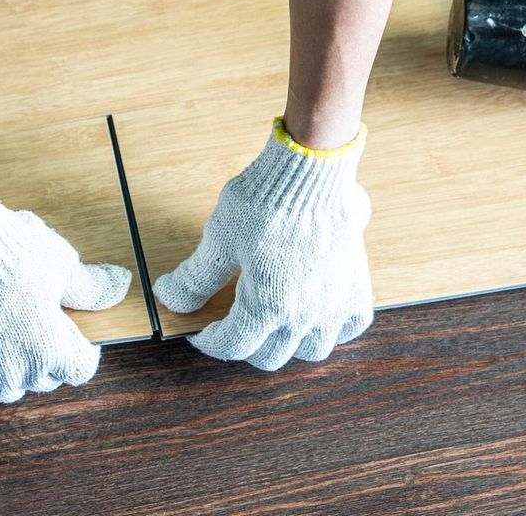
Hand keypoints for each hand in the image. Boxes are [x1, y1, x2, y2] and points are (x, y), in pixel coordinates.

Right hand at [0, 172, 131, 408]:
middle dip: (44, 355)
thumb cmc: (12, 250)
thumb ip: (91, 287)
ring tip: (2, 332)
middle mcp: (16, 373)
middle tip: (31, 321)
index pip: (80, 369)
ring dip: (9, 368)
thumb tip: (120, 284)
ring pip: (7, 388)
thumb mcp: (61, 264)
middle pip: (44, 379)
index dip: (78, 347)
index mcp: (51, 351)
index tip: (66, 327)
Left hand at [153, 116, 374, 369]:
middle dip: (245, 347)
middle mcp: (303, 315)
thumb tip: (169, 297)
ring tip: (274, 327)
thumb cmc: (265, 201)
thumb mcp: (219, 238)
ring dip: (289, 345)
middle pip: (270, 356)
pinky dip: (335, 329)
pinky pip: (351, 325)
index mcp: (266, 308)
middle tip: (232, 327)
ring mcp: (334, 303)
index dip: (211, 343)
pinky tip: (320, 315)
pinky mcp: (356, 284)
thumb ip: (195, 277)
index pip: (233, 345)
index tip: (201, 334)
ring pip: (311, 350)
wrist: (311, 169)